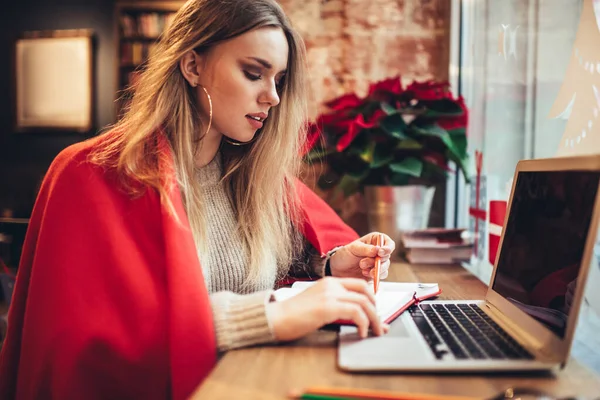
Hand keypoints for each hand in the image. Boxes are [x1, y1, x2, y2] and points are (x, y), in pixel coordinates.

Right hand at [266, 277, 388, 340]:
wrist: (275, 318)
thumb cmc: (293, 316)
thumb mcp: (317, 306)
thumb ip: (336, 308)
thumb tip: (358, 319)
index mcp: (328, 282)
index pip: (359, 285)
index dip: (372, 299)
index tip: (376, 313)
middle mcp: (331, 285)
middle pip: (365, 292)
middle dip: (377, 310)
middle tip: (380, 325)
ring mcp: (330, 294)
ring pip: (364, 303)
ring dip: (374, 319)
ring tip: (375, 332)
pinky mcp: (328, 307)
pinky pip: (356, 313)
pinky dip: (363, 324)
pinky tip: (360, 333)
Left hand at [329, 232, 394, 279]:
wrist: (337, 268)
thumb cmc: (345, 254)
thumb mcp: (353, 248)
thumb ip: (366, 249)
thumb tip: (378, 250)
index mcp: (375, 241)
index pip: (389, 243)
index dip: (387, 248)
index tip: (380, 253)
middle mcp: (379, 252)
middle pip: (387, 257)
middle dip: (376, 261)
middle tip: (363, 263)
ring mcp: (378, 263)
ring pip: (385, 267)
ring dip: (375, 269)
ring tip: (362, 269)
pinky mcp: (376, 274)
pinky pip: (382, 276)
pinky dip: (375, 276)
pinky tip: (364, 273)